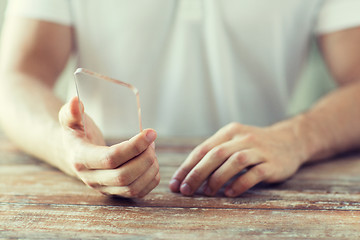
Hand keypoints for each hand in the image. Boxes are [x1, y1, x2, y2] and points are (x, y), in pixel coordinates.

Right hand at [58, 96, 159, 197]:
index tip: (151, 132)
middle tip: (152, 140)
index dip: (134, 146)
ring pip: (133, 187)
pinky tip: (151, 162)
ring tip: (152, 149)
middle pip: (124, 176)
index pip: (111, 158)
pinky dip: (151, 178)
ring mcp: (105, 189)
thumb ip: (71, 112)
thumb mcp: (70, 120)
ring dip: (150, 168)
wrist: (76, 154)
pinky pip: (139, 193)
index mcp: (81, 160)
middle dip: (145, 157)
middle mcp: (92, 179)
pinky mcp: (117, 193)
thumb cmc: (78, 134)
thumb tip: (76, 101)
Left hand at [169, 122, 306, 196]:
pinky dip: (240, 184)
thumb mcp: (235, 141)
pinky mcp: (273, 163)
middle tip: (186, 190)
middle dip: (197, 173)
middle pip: (216, 154)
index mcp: (229, 132)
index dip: (187, 166)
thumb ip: (215, 152)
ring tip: (207, 192)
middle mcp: (243, 138)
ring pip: (234, 162)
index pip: (203, 149)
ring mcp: (259, 150)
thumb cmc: (255, 145)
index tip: (176, 183)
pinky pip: (254, 173)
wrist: (291, 141)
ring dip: (217, 178)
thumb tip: (189, 174)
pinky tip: (229, 193)